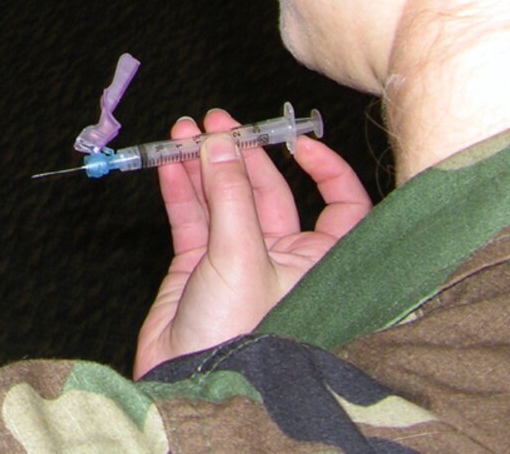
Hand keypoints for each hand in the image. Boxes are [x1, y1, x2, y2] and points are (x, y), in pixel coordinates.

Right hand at [133, 108, 370, 377]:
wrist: (189, 386)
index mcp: (318, 262)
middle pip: (269, 191)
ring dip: (203, 164)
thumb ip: (229, 194)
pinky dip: (179, 188)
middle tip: (215, 123)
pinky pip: (191, 217)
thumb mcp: (240, 257)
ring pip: (224, 198)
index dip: (324, 169)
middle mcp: (283, 259)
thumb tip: (219, 141)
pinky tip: (168, 163)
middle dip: (241, 154)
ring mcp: (239, 261)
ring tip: (183, 131)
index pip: (341, 205)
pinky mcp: (199, 267)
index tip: (294, 140)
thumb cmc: (238, 337)